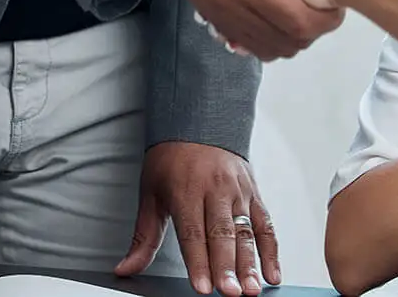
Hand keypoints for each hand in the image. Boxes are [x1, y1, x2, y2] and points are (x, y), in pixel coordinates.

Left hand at [116, 143, 278, 295]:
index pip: (192, 233)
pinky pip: (265, 223)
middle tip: (231, 293)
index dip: (198, 262)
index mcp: (185, 189)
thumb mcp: (151, 193)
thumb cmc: (171, 160)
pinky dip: (272, 250)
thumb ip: (143, 236)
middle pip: (222, 235)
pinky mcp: (253, 193)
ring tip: (253, 290)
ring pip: (246, 232)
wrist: (198, 119)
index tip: (203, 287)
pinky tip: (272, 274)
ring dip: (251, 263)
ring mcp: (237, 190)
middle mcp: (214, 189)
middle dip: (227, 267)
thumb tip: (125, 268)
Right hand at [141, 0, 346, 59]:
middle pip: (293, 38)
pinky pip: (256, 47)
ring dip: (297, 35)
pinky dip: (273, 41)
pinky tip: (282, 20)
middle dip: (316, 25)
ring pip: (277, 47)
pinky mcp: (221, 20)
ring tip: (307, 9)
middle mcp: (237, 6)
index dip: (326, 15)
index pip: (301, 21)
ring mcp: (227, 16)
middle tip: (324, 3)